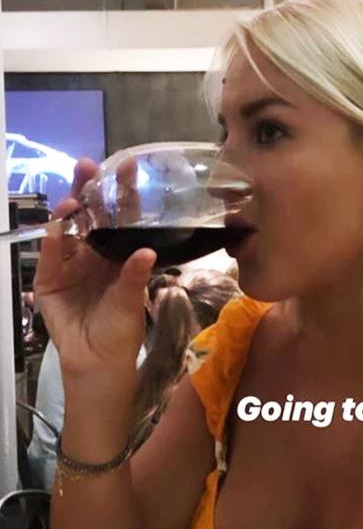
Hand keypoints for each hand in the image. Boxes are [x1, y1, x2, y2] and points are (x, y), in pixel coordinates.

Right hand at [35, 158, 156, 381]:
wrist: (97, 362)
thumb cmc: (120, 331)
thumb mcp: (131, 301)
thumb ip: (135, 275)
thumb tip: (146, 251)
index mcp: (117, 256)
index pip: (120, 218)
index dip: (122, 193)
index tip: (126, 166)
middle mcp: (93, 255)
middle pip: (89, 216)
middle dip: (87, 190)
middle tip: (87, 166)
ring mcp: (69, 265)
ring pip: (67, 230)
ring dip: (68, 213)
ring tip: (74, 200)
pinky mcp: (49, 280)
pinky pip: (50, 257)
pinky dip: (53, 242)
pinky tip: (57, 227)